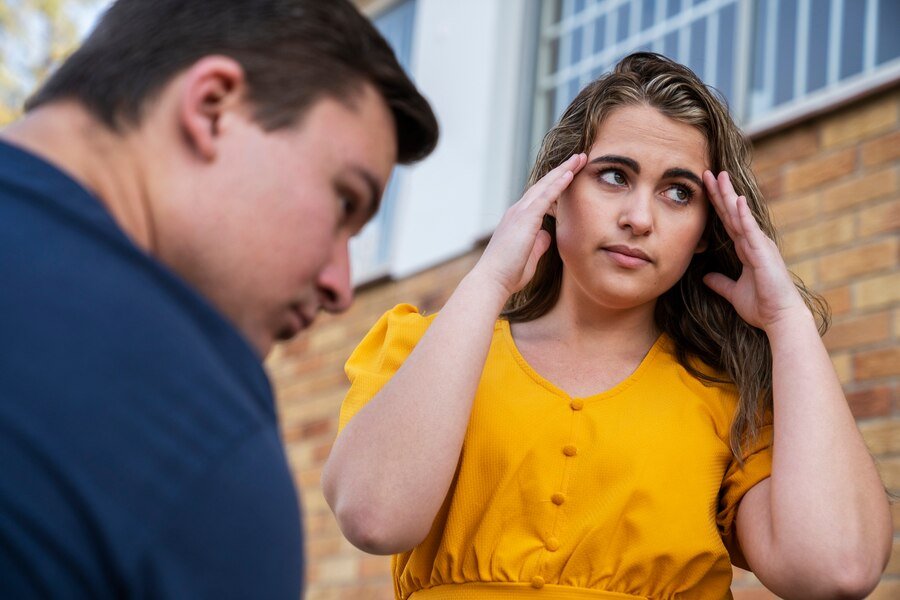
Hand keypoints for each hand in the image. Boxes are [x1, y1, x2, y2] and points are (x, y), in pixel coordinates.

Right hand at [473, 153, 585, 299]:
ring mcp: (520, 213)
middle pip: (543, 185)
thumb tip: (547, 234)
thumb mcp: (530, 256)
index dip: (555, 184)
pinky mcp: (525, 218)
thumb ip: (538, 243)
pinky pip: (545, 196)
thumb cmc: (509, 273)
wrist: (492, 280)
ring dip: (564, 170)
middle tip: (579, 157)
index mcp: (518, 220)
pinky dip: (558, 183)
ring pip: (545, 185)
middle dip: (562, 170)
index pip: (539, 197)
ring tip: (580, 158)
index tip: (570, 175)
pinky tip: (570, 173)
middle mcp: (517, 212)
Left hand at [702, 171, 808, 331]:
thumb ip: (720, 283)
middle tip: (708, 172)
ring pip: (740, 216)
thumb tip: (704, 277)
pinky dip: (743, 215)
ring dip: (729, 196)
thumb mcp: (733, 293)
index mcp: (747, 249)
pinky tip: (736, 200)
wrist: (780, 319)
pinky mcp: (764, 253)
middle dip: (720, 193)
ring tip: (719, 176)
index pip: (727, 222)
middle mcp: (754, 243)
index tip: (706, 188)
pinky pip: (751, 231)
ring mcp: (760, 245)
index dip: (717, 205)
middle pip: (732, 213)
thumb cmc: (762, 306)